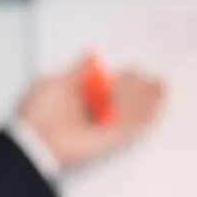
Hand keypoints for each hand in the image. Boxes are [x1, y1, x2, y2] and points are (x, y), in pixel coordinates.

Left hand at [16, 60, 164, 169]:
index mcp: (79, 95)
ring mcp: (101, 126)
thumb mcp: (56, 82)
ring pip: (128, 111)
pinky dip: (142, 119)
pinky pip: (128, 129)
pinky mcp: (107, 141)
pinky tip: (156, 109)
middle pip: (121, 97)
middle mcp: (92, 111)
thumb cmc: (39, 109)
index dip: (123, 77)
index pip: (106, 84)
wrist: (34, 140)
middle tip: (156, 80)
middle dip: (139, 89)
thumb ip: (77, 71)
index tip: (137, 70)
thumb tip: (90, 55)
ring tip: (162, 90)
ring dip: (146, 101)